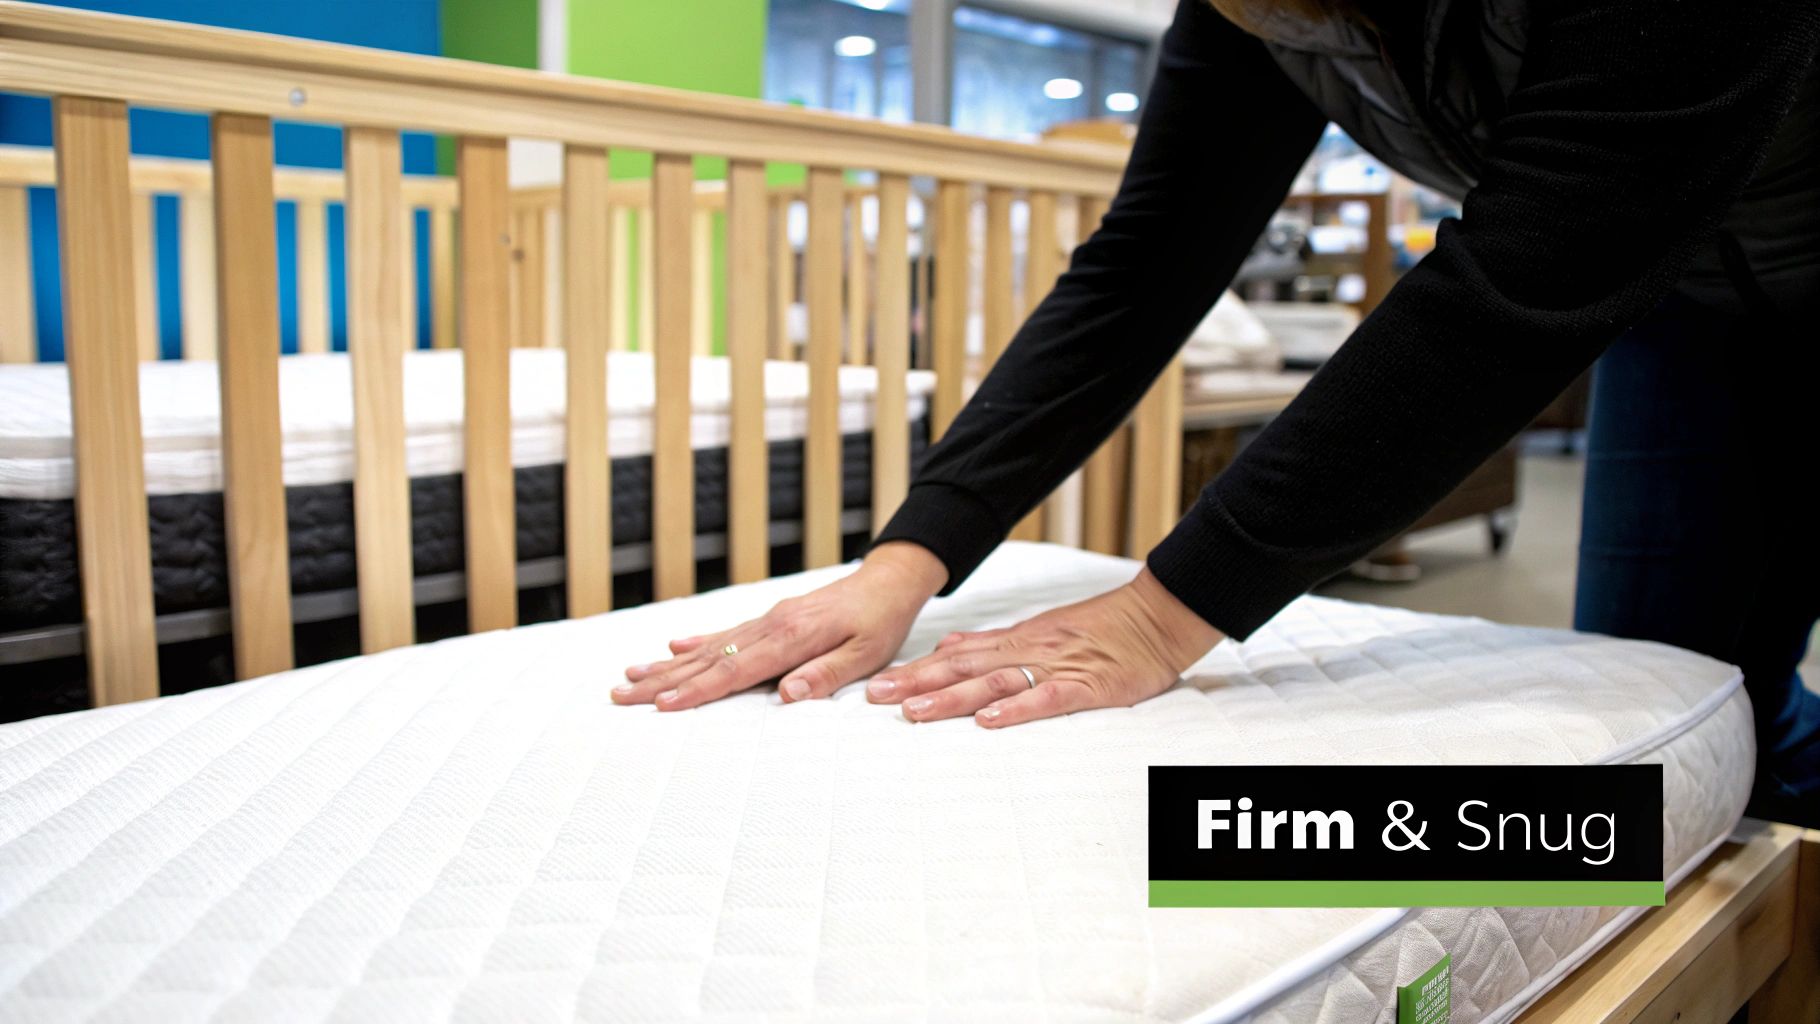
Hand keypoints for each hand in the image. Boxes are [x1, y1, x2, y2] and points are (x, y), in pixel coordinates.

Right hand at [613, 542, 947, 710]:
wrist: (886, 582)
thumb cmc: (879, 624)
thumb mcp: (865, 655)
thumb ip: (825, 675)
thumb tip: (786, 695)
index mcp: (791, 638)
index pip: (734, 672)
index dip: (696, 691)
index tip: (660, 706)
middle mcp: (769, 626)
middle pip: (707, 659)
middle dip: (661, 680)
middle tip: (618, 695)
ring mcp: (765, 620)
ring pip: (707, 646)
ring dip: (667, 663)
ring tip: (630, 676)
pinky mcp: (769, 618)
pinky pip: (724, 633)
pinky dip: (695, 642)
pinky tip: (672, 646)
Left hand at [866, 568, 1222, 727]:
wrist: (1156, 616)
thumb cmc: (1103, 628)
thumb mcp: (1040, 629)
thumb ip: (994, 642)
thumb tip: (949, 645)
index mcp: (1016, 642)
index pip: (955, 657)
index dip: (915, 672)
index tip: (876, 686)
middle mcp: (1027, 652)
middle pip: (963, 668)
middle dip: (917, 684)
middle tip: (876, 699)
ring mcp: (1055, 668)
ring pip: (994, 682)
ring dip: (952, 698)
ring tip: (915, 713)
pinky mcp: (1087, 686)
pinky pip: (1047, 698)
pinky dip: (1017, 709)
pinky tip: (990, 720)